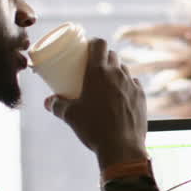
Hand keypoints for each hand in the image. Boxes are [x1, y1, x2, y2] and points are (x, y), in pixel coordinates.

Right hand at [45, 38, 146, 166]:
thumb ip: (57, 105)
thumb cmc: (94, 129)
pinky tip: (120, 95)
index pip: (99, 44)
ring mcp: (132, 84)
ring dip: (116, 71)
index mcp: (98, 72)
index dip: (94, 43)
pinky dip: (126, 85)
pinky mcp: (142, 96)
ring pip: (124, 69)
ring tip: (107, 82)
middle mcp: (117, 73)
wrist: (122, 147)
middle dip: (104, 57)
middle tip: (94, 67)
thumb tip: (48, 102)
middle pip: (112, 55)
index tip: (88, 48)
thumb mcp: (70, 116)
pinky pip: (134, 83)